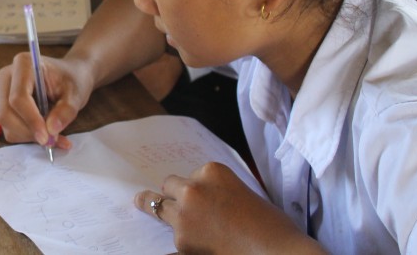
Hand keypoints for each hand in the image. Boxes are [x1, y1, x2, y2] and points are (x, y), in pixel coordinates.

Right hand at [0, 51, 93, 151]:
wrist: (70, 76)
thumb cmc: (72, 80)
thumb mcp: (76, 94)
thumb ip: (65, 112)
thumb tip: (51, 131)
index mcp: (24, 64)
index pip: (18, 97)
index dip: (31, 120)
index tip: (46, 137)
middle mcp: (7, 75)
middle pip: (6, 112)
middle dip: (28, 131)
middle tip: (51, 140)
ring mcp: (2, 90)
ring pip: (5, 122)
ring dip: (27, 135)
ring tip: (52, 137)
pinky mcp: (3, 104)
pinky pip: (8, 127)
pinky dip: (26, 136)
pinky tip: (44, 134)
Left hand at [135, 163, 325, 253]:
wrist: (278, 252)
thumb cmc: (271, 226)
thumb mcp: (243, 194)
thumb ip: (218, 191)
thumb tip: (203, 199)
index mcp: (212, 171)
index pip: (191, 175)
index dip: (196, 188)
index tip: (198, 195)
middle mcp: (193, 187)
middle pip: (170, 185)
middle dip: (173, 194)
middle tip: (161, 196)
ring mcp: (185, 213)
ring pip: (160, 206)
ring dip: (156, 207)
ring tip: (138, 201)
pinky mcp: (181, 239)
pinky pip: (170, 236)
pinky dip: (175, 240)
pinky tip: (155, 243)